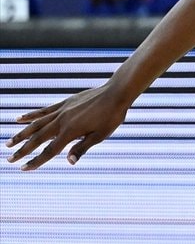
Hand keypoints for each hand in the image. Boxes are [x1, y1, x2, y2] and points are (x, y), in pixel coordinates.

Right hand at [6, 84, 130, 170]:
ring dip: (21, 134)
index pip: (50, 151)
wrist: (117, 93)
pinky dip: (30, 115)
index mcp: (70, 132)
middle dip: (23, 150)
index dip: (36, 161)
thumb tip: (69, 162)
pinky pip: (43, 110)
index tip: (23, 169)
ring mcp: (62, 110)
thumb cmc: (112, 116)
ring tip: (8, 143)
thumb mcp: (100, 135)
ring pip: (36, 124)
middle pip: (37, 138)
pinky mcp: (65, 103)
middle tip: (9, 159)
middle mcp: (62, 121)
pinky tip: (18, 119)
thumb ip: (82, 147)